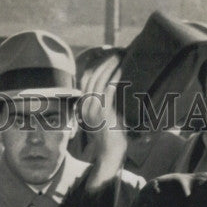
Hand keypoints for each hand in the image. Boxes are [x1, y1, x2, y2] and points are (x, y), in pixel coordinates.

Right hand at [78, 52, 127, 190]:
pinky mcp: (104, 113)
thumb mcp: (104, 116)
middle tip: (118, 52)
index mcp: (84, 105)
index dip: (97, 64)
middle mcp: (86, 106)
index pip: (87, 78)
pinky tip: (123, 70)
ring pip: (100, 80)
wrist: (110, 154)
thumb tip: (114, 86)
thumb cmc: (111, 136)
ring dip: (111, 66)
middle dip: (105, 62)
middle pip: (93, 76)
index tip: (108, 55)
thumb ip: (104, 102)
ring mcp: (94, 109)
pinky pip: (109, 90)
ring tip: (122, 57)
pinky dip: (115, 78)